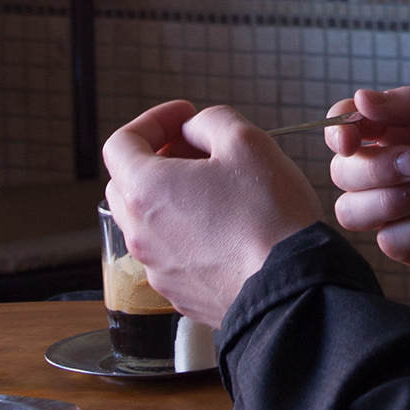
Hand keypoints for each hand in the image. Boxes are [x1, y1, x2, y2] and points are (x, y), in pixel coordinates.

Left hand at [103, 99, 321, 321]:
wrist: (288, 288)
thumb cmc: (267, 214)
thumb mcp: (246, 141)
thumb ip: (211, 122)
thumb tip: (194, 131)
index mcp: (146, 189)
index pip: (121, 143)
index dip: (152, 121)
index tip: (185, 117)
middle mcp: (140, 232)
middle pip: (127, 184)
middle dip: (157, 158)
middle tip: (197, 150)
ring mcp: (157, 268)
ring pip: (148, 221)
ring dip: (171, 198)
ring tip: (217, 190)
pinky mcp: (179, 292)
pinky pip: (170, 252)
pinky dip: (186, 233)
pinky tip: (226, 229)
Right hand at [324, 87, 409, 271]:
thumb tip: (358, 99)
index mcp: (403, 130)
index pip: (347, 128)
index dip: (338, 133)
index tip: (351, 139)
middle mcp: (395, 169)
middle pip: (343, 173)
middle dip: (375, 169)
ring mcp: (404, 210)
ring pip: (352, 212)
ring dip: (388, 202)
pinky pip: (389, 243)